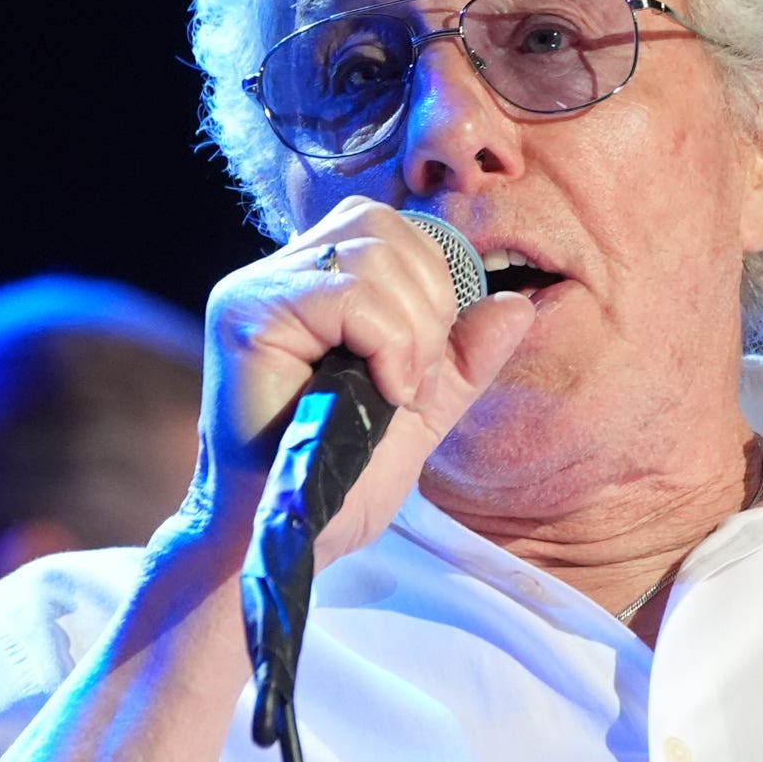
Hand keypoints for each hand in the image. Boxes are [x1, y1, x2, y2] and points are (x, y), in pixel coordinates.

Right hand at [191, 195, 536, 563]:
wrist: (285, 536)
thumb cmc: (339, 479)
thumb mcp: (422, 411)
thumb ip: (463, 357)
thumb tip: (516, 304)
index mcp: (314, 285)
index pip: (390, 231)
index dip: (432, 286)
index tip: (423, 371)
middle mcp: (277, 275)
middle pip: (383, 226)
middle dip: (428, 301)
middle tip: (414, 381)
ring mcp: (255, 290)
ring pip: (370, 250)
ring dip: (411, 328)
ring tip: (396, 391)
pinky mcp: (246, 316)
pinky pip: (347, 293)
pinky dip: (387, 343)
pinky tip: (381, 391)